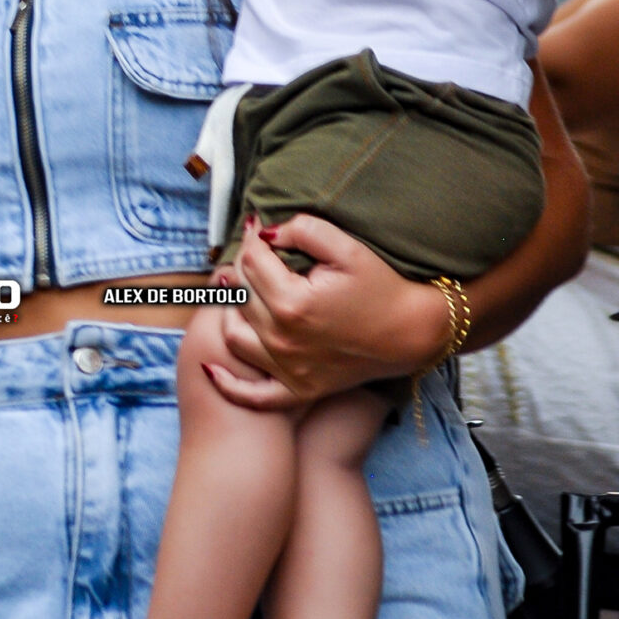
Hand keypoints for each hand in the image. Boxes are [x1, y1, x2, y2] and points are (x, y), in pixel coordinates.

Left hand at [203, 215, 450, 410]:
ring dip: (229, 311)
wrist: (410, 334)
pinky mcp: (296, 389)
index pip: (252, 261)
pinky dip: (226, 382)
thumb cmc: (381, 288)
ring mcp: (287, 368)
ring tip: (237, 291)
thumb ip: (303, 230)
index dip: (250, 237)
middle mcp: (282, 339)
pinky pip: (251, 394)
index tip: (254, 224)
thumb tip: (265, 233)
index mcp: (292, 302)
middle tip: (249, 253)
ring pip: (234, 334)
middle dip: (241, 267)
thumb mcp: (346, 249)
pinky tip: (208, 366)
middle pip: (240, 294)